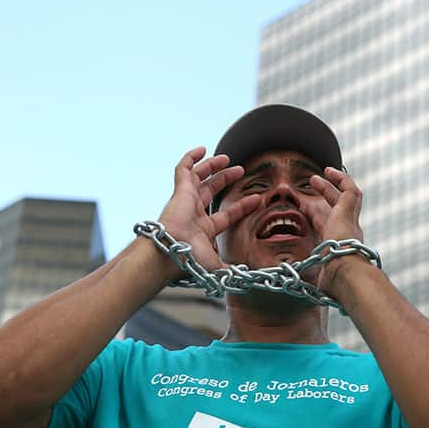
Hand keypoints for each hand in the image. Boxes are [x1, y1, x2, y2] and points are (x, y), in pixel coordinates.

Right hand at [155, 147, 260, 279]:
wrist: (172, 252)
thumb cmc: (191, 261)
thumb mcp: (217, 266)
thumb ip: (232, 271)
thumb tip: (251, 278)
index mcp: (204, 231)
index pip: (226, 215)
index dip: (242, 206)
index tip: (257, 199)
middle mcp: (194, 214)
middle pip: (211, 191)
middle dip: (226, 180)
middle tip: (240, 170)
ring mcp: (186, 201)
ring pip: (198, 178)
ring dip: (212, 166)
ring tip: (226, 158)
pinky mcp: (179, 191)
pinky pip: (183, 169)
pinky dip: (190, 158)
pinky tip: (201, 149)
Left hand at [306, 167, 369, 292]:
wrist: (348, 277)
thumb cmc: (335, 284)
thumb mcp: (322, 281)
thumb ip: (320, 281)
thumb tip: (315, 291)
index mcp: (340, 247)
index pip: (328, 226)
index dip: (318, 216)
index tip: (306, 209)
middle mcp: (350, 233)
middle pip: (338, 209)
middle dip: (326, 196)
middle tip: (313, 184)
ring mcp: (351, 223)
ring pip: (347, 197)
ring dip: (333, 185)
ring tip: (320, 174)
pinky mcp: (349, 213)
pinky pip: (350, 190)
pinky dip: (341, 179)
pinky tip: (329, 172)